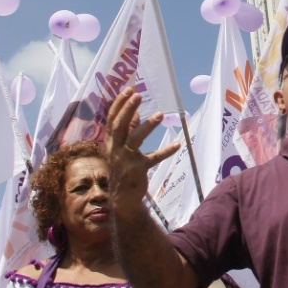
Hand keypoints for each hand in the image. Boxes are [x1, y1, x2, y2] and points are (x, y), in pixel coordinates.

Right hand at [106, 87, 179, 206]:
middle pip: (119, 125)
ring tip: (160, 114)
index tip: (129, 89)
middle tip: (138, 94)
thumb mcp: (122, 149)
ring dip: (147, 126)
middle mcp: (115, 149)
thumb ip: (128, 132)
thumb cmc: (124, 169)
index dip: (119, 103)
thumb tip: (136, 114)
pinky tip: (177, 144)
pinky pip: (153, 158)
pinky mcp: (137, 170)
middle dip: (128, 109)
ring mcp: (125, 160)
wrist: (122, 198)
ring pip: (135, 139)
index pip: (111, 118)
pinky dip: (165, 151)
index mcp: (110, 142)